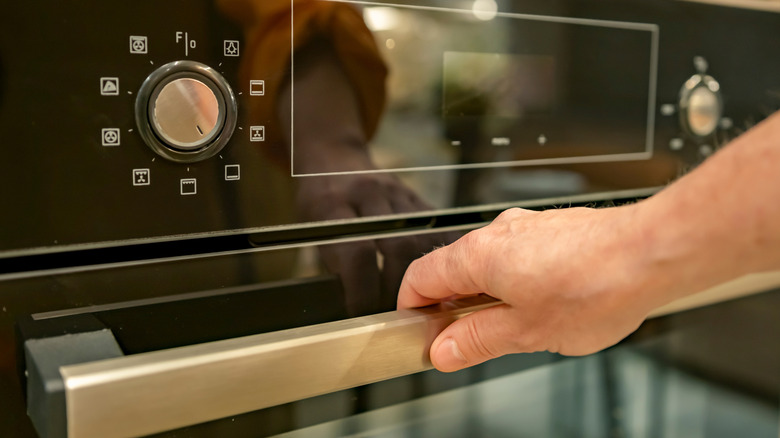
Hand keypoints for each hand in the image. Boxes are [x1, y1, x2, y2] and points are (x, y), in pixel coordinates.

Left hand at [298, 172, 455, 315]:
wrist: (334, 157)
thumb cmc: (320, 200)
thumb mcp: (310, 227)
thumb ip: (332, 262)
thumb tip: (352, 309)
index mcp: (334, 204)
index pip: (356, 253)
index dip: (361, 291)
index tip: (361, 315)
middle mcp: (369, 194)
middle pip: (397, 247)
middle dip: (399, 288)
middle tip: (394, 313)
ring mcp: (397, 193)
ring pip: (421, 241)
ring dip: (423, 278)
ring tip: (417, 302)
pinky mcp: (418, 198)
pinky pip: (436, 232)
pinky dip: (439, 259)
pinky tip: (437, 278)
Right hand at [397, 206, 666, 371]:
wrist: (652, 253)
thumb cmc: (596, 285)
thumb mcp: (526, 332)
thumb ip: (477, 341)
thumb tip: (444, 350)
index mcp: (477, 255)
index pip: (420, 277)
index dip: (413, 308)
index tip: (421, 332)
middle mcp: (497, 233)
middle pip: (452, 269)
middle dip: (454, 307)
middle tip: (469, 341)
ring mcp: (526, 227)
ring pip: (488, 264)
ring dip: (488, 296)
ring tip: (517, 328)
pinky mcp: (552, 229)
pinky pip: (517, 255)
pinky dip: (516, 282)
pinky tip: (546, 306)